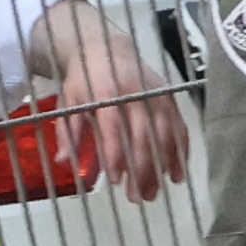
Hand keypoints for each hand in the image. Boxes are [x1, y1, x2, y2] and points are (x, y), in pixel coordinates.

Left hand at [24, 0, 188, 200]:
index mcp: (106, 93)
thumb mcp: (68, 101)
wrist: (106, 48)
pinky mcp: (169, 98)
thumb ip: (68, 132)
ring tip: (156, 192)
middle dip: (142, 169)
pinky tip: (177, 173)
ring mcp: (156, 96)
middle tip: (138, 196)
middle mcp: (135, 95)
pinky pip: (179, 128)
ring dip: (162, 166)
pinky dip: (180, 151)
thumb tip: (65, 162)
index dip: (115, 155)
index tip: (114, 180)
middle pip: (143, 137)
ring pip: (164, 135)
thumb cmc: (83, 79)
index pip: (113, 129)